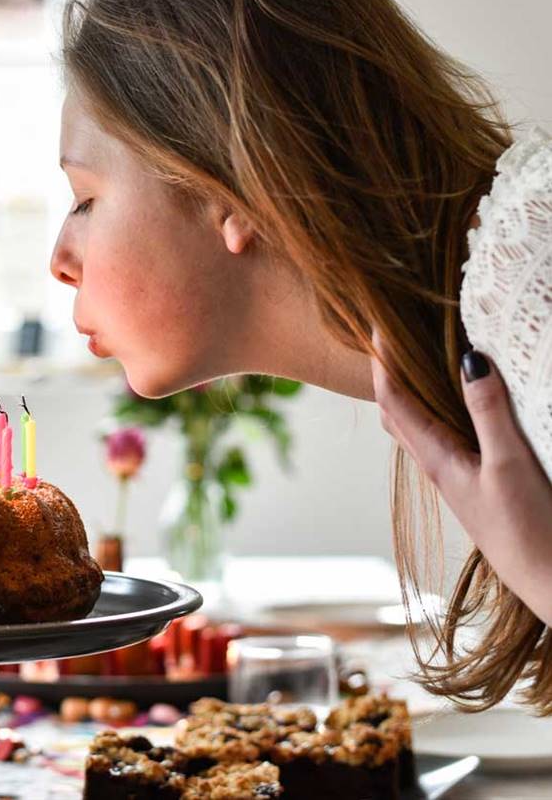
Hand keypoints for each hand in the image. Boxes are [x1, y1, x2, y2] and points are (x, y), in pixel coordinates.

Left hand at [370, 330, 551, 626]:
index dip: (380, 361)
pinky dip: (436, 409)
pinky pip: (442, 436)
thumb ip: (490, 413)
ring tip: (415, 358)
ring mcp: (454, 475)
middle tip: (388, 336)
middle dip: (385, 372)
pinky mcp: (474, 482)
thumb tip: (469, 359)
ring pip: (416, 424)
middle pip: (396, 410)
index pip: (393, 400)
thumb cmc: (529, 532)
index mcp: (436, 458)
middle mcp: (436, 464)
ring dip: (408, 390)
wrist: (549, 584)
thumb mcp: (511, 466)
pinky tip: (455, 402)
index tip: (374, 324)